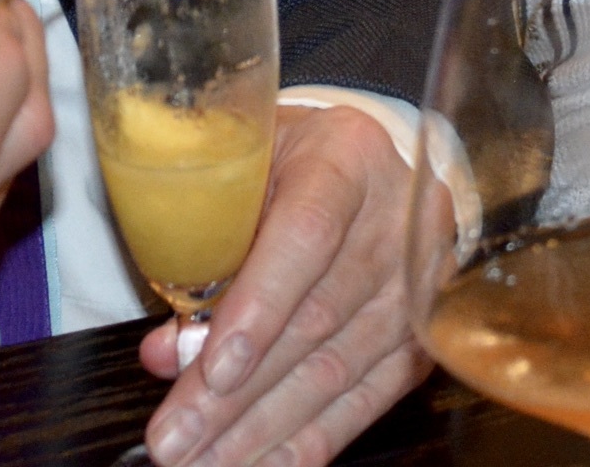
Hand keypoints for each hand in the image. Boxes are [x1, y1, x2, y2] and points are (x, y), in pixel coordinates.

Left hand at [140, 103, 430, 466]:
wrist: (355, 163)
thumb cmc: (279, 166)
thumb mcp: (234, 181)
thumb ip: (200, 253)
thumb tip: (167, 355)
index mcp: (345, 154)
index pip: (306, 234)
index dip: (259, 306)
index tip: (212, 370)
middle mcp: (397, 214)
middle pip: (317, 316)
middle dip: (238, 394)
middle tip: (176, 440)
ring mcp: (420, 278)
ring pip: (339, 368)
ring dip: (263, 428)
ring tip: (202, 462)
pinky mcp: (422, 332)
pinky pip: (367, 397)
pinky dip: (311, 439)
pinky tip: (264, 464)